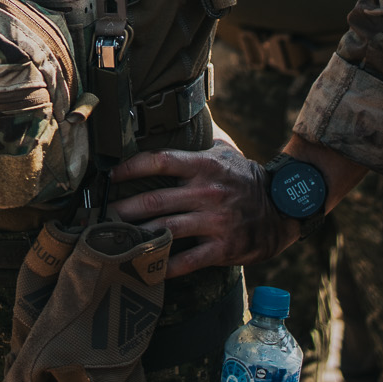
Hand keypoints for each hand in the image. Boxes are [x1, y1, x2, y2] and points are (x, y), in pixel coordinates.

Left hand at [110, 129, 301, 277]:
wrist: (282, 209)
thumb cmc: (245, 178)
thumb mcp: (226, 151)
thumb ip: (200, 137)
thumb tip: (180, 112)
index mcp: (204, 166)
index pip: (160, 161)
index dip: (131, 168)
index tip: (109, 176)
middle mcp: (207, 192)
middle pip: (155, 200)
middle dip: (123, 209)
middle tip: (100, 216)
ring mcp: (215, 221)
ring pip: (165, 229)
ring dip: (136, 236)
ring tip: (113, 241)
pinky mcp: (223, 248)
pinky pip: (187, 260)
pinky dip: (164, 266)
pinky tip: (145, 269)